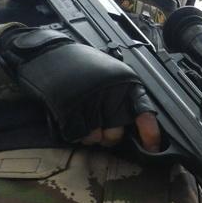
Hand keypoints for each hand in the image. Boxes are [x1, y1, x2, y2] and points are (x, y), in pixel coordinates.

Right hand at [0, 27, 160, 150]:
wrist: (49, 54)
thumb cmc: (83, 67)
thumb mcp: (114, 75)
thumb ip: (127, 98)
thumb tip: (138, 127)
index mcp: (126, 83)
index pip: (145, 114)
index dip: (150, 135)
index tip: (152, 148)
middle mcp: (111, 93)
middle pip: (116, 135)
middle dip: (109, 137)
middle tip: (101, 125)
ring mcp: (90, 102)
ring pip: (95, 138)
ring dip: (89, 135)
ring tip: (83, 116)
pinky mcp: (69, 109)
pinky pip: (77, 135)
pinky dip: (74, 132)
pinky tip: (72, 117)